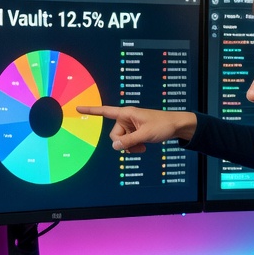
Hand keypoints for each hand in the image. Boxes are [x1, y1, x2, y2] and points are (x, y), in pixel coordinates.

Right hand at [76, 105, 196, 153]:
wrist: (176, 126)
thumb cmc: (162, 125)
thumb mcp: (145, 135)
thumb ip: (129, 141)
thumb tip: (114, 147)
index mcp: (126, 113)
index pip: (105, 111)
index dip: (91, 110)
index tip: (77, 107)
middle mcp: (126, 119)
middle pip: (114, 135)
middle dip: (123, 143)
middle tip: (138, 146)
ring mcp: (130, 126)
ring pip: (121, 141)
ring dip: (130, 147)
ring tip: (143, 147)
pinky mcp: (135, 132)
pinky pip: (128, 142)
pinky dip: (134, 147)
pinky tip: (144, 147)